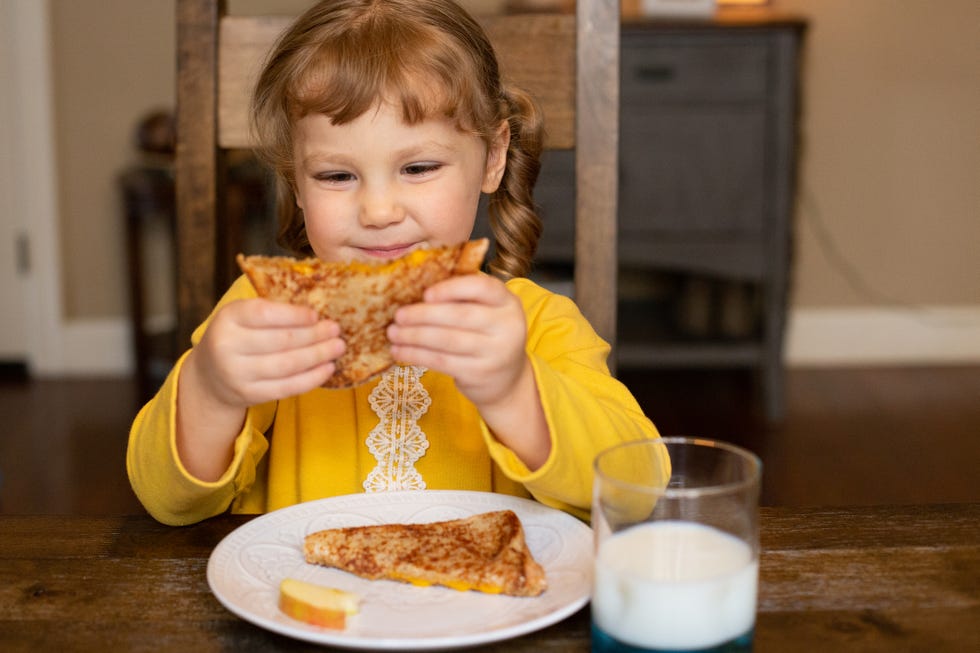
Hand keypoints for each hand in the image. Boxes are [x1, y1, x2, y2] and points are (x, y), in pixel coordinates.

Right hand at [176, 298, 344, 481]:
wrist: (210, 375)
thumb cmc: (237, 336)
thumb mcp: (243, 316)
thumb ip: (272, 311)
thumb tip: (318, 313)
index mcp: (228, 318)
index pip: (264, 314)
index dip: (294, 315)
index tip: (316, 315)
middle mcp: (228, 346)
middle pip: (281, 341)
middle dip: (314, 335)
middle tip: (336, 330)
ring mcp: (237, 374)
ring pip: (287, 365)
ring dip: (318, 355)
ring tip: (338, 347)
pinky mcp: (249, 395)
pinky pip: (287, 387)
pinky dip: (312, 378)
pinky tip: (328, 368)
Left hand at [387, 274, 526, 406]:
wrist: (507, 380)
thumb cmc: (486, 336)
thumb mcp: (487, 312)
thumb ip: (463, 298)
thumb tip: (416, 287)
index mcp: (507, 302)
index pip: (482, 287)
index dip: (452, 289)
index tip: (426, 294)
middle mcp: (507, 326)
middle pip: (461, 316)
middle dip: (424, 315)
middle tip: (399, 315)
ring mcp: (495, 352)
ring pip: (448, 340)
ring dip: (415, 336)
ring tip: (393, 333)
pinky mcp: (479, 374)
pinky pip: (442, 361)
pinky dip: (417, 355)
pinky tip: (400, 351)